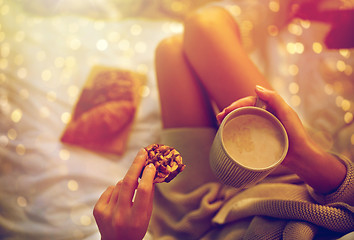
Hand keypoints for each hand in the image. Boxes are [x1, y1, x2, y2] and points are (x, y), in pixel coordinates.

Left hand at [93, 149, 155, 239]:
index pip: (143, 191)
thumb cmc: (136, 228)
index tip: (152, 165)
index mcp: (136, 219)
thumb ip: (147, 196)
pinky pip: (110, 189)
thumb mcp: (146, 216)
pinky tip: (119, 200)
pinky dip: (116, 190)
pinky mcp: (98, 210)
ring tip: (129, 194)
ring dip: (127, 183)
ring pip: (120, 185)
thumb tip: (148, 172)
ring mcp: (107, 213)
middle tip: (142, 152)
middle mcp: (120, 216)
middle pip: (129, 183)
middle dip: (136, 165)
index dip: (148, 175)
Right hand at [217, 86, 345, 192]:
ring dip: (231, 120)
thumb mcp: (286, 113)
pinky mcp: (260, 139)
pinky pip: (246, 133)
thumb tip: (256, 88)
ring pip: (243, 120)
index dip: (237, 105)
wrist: (301, 157)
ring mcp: (262, 128)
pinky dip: (236, 131)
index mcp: (270, 108)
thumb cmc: (297, 134)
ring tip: (220, 123)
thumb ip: (274, 98)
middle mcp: (265, 116)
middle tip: (219, 117)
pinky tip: (229, 133)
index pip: (250, 102)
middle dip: (230, 112)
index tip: (227, 110)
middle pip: (244, 111)